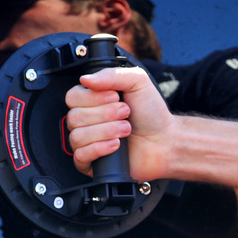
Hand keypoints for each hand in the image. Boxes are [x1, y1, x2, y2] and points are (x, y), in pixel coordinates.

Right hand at [65, 65, 171, 179]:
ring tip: (126, 129)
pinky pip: (80, 156)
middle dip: (105, 114)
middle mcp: (86, 121)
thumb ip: (112, 75)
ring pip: (77, 137)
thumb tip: (85, 78)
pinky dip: (99, 149)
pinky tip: (116, 145)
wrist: (164, 139)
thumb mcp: (137, 82)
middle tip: (126, 113)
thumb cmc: (151, 112)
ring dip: (106, 131)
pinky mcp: (91, 162)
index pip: (72, 97)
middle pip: (74, 117)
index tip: (116, 97)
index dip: (93, 98)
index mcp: (92, 100)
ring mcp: (87, 142)